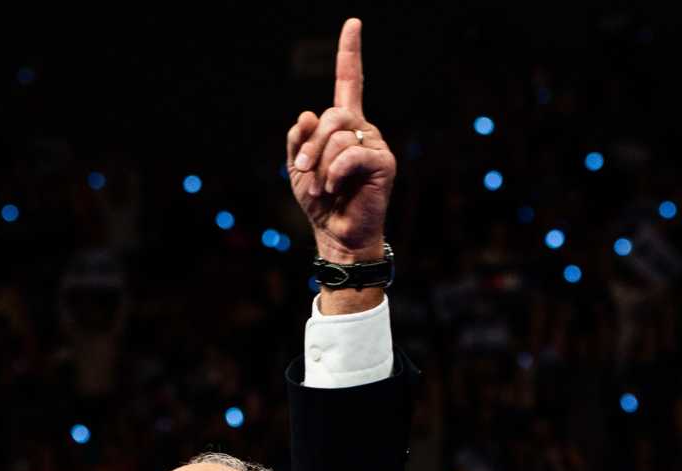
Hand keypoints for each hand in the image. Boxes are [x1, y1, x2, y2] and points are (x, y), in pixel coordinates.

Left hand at [284, 18, 393, 262]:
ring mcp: (376, 145)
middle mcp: (363, 129)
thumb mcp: (298, 167)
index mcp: (344, 125)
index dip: (349, 53)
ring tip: (321, 188)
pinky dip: (335, 173)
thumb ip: (300, 139)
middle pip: (333, 114)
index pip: (349, 82)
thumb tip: (308, 114)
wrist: (338, 234)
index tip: (353, 24)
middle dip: (312, 143)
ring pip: (340, 135)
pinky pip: (351, 154)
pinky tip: (335, 189)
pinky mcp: (384, 164)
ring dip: (321, 164)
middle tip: (303, 171)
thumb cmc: (320, 201)